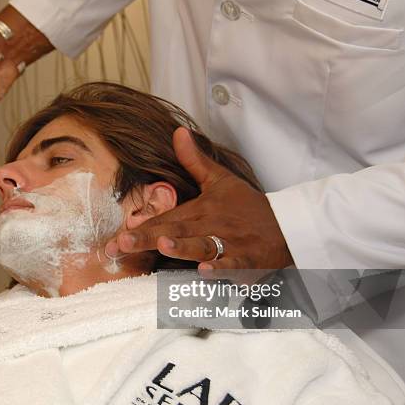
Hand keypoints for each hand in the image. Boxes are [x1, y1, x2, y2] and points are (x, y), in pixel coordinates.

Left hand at [105, 127, 293, 269]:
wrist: (287, 225)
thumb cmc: (248, 206)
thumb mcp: (221, 180)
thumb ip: (194, 160)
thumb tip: (177, 132)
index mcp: (201, 210)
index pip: (165, 219)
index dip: (140, 228)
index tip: (117, 237)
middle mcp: (211, 227)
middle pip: (176, 233)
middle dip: (148, 240)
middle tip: (121, 245)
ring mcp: (230, 244)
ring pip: (203, 246)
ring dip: (184, 247)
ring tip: (164, 245)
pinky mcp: (247, 261)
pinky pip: (234, 265)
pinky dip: (221, 269)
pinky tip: (205, 271)